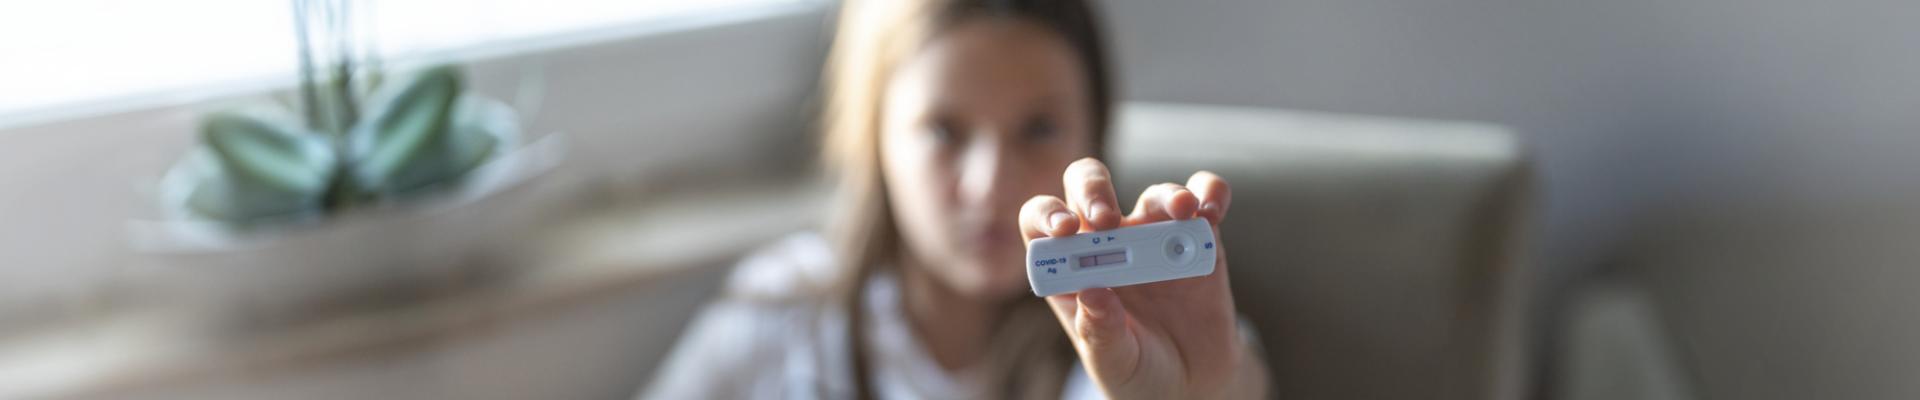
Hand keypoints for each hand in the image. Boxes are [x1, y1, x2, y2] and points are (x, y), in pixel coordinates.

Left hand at [1019, 158, 1267, 398]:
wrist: (1191, 384)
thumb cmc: (1137, 370)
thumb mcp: (1113, 361)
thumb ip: (1100, 331)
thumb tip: (1092, 292)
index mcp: (1071, 269)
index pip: (1042, 225)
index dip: (1047, 217)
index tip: (1064, 230)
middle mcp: (1107, 243)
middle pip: (1088, 188)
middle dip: (1094, 189)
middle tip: (1107, 217)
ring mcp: (1153, 236)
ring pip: (1154, 193)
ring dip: (1167, 195)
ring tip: (1183, 211)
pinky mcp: (1197, 238)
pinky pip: (1202, 199)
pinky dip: (1209, 193)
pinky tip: (1211, 208)